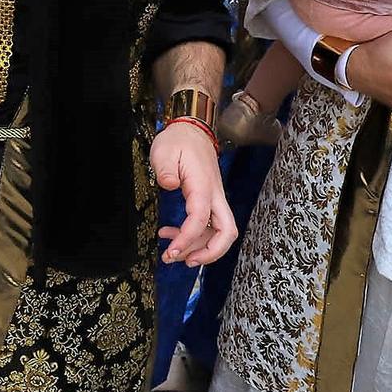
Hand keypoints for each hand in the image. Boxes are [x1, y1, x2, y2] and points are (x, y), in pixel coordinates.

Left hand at [152, 122, 235, 266]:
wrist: (191, 131)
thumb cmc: (178, 141)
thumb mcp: (164, 150)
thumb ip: (165, 168)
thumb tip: (170, 184)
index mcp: (203, 186)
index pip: (201, 219)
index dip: (188, 239)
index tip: (172, 251)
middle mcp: (214, 196)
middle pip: (226, 232)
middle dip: (209, 253)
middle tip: (183, 261)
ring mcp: (214, 200)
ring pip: (218, 233)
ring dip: (198, 248)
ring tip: (170, 252)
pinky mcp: (208, 201)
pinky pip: (207, 226)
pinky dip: (192, 236)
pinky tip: (170, 234)